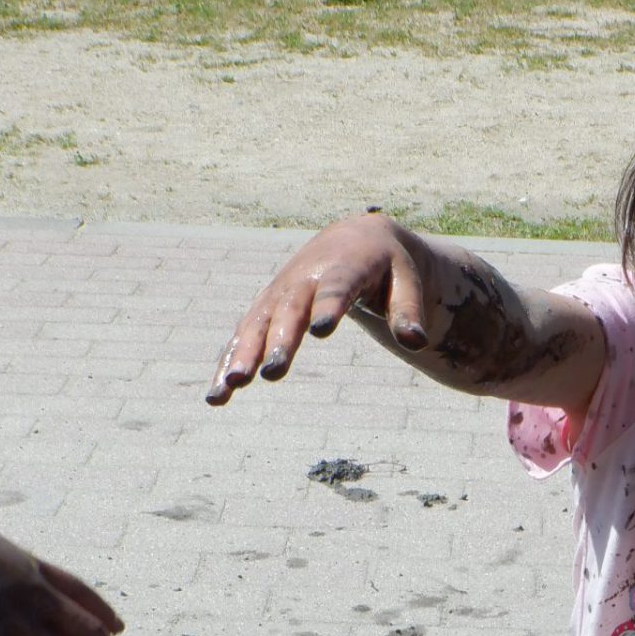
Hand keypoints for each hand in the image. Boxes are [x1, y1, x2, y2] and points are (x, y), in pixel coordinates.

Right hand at [206, 213, 429, 403]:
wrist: (355, 239)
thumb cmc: (387, 266)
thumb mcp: (407, 282)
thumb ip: (409, 311)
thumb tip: (416, 343)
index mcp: (344, 266)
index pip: (335, 287)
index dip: (328, 306)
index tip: (321, 330)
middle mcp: (304, 278)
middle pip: (288, 311)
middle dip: (277, 342)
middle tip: (270, 373)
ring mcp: (280, 293)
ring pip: (256, 325)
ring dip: (240, 357)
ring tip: (228, 391)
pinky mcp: (266, 308)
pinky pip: (244, 335)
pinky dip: (229, 362)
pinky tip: (218, 396)